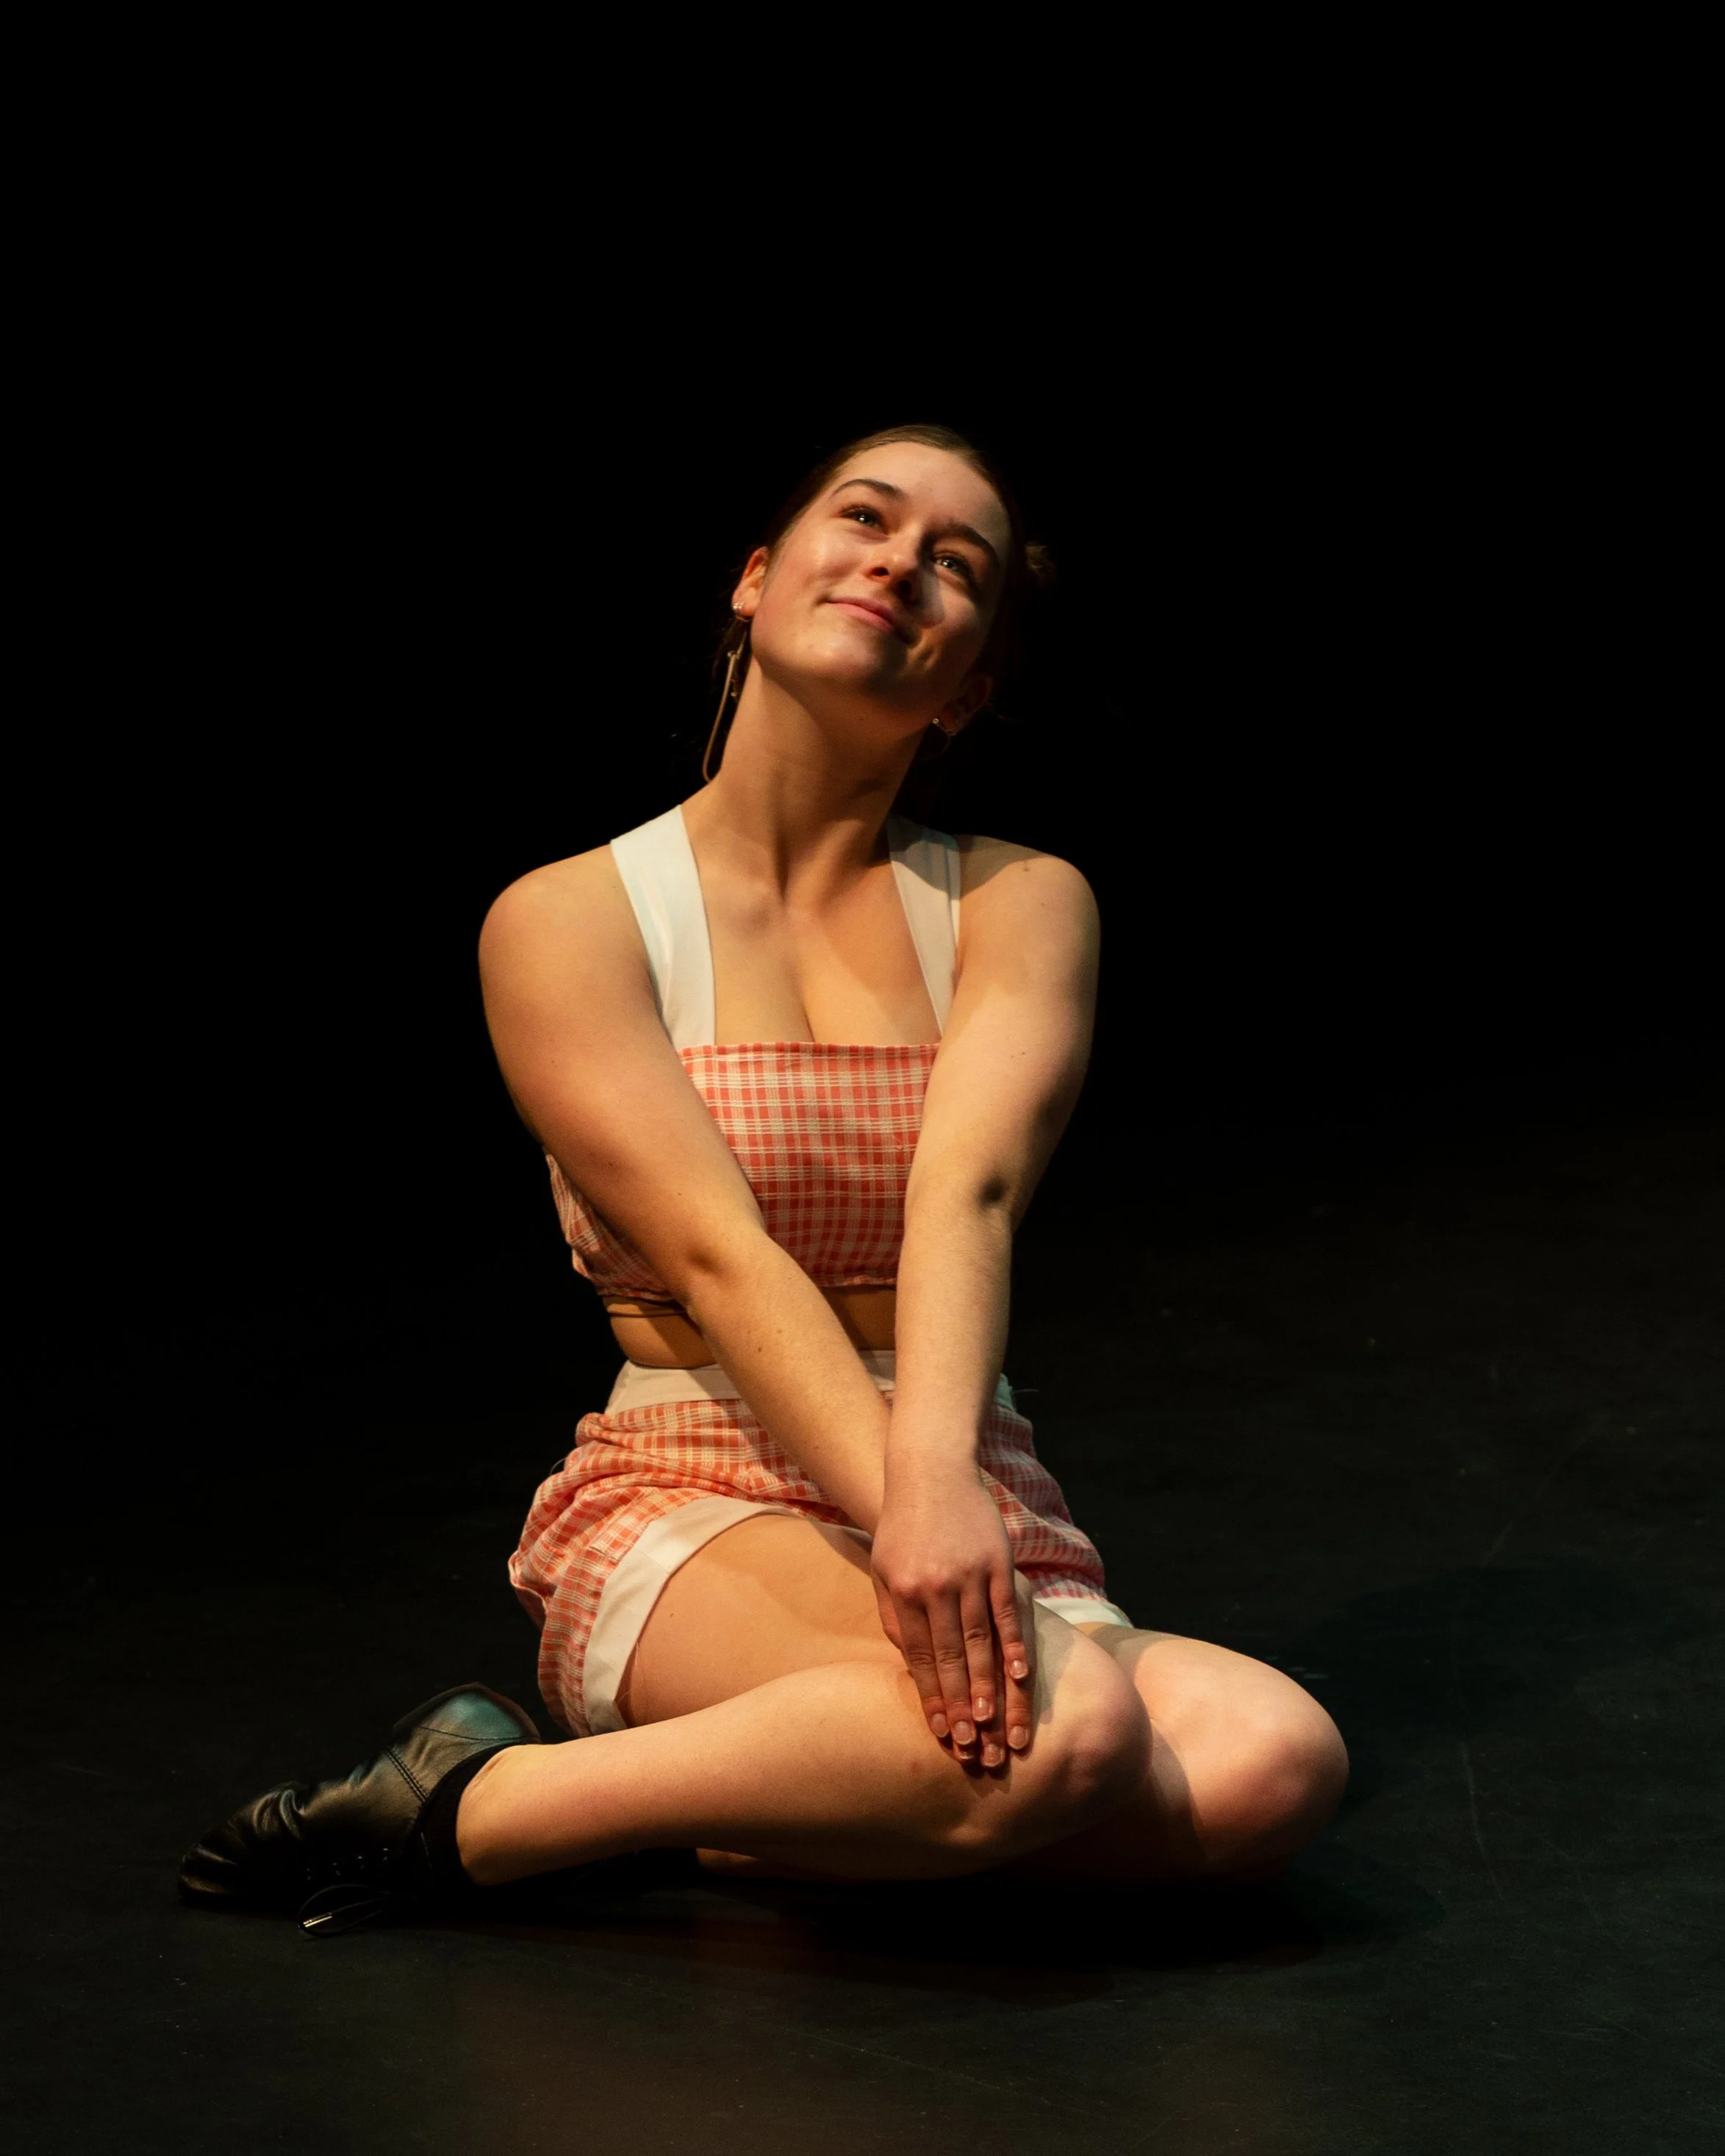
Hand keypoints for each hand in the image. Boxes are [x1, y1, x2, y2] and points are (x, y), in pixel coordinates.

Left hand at [869, 1465, 1035, 1765]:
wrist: (929, 1472)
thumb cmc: (903, 1528)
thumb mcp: (884, 1570)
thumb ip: (895, 1618)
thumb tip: (909, 1665)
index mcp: (903, 1593)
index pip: (919, 1658)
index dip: (931, 1698)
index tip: (941, 1735)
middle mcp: (935, 1587)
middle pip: (949, 1657)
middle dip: (959, 1705)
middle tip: (969, 1746)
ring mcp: (969, 1574)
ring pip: (980, 1641)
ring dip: (987, 1686)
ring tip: (993, 1725)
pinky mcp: (998, 1562)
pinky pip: (1008, 1612)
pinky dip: (1015, 1645)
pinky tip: (1020, 1676)